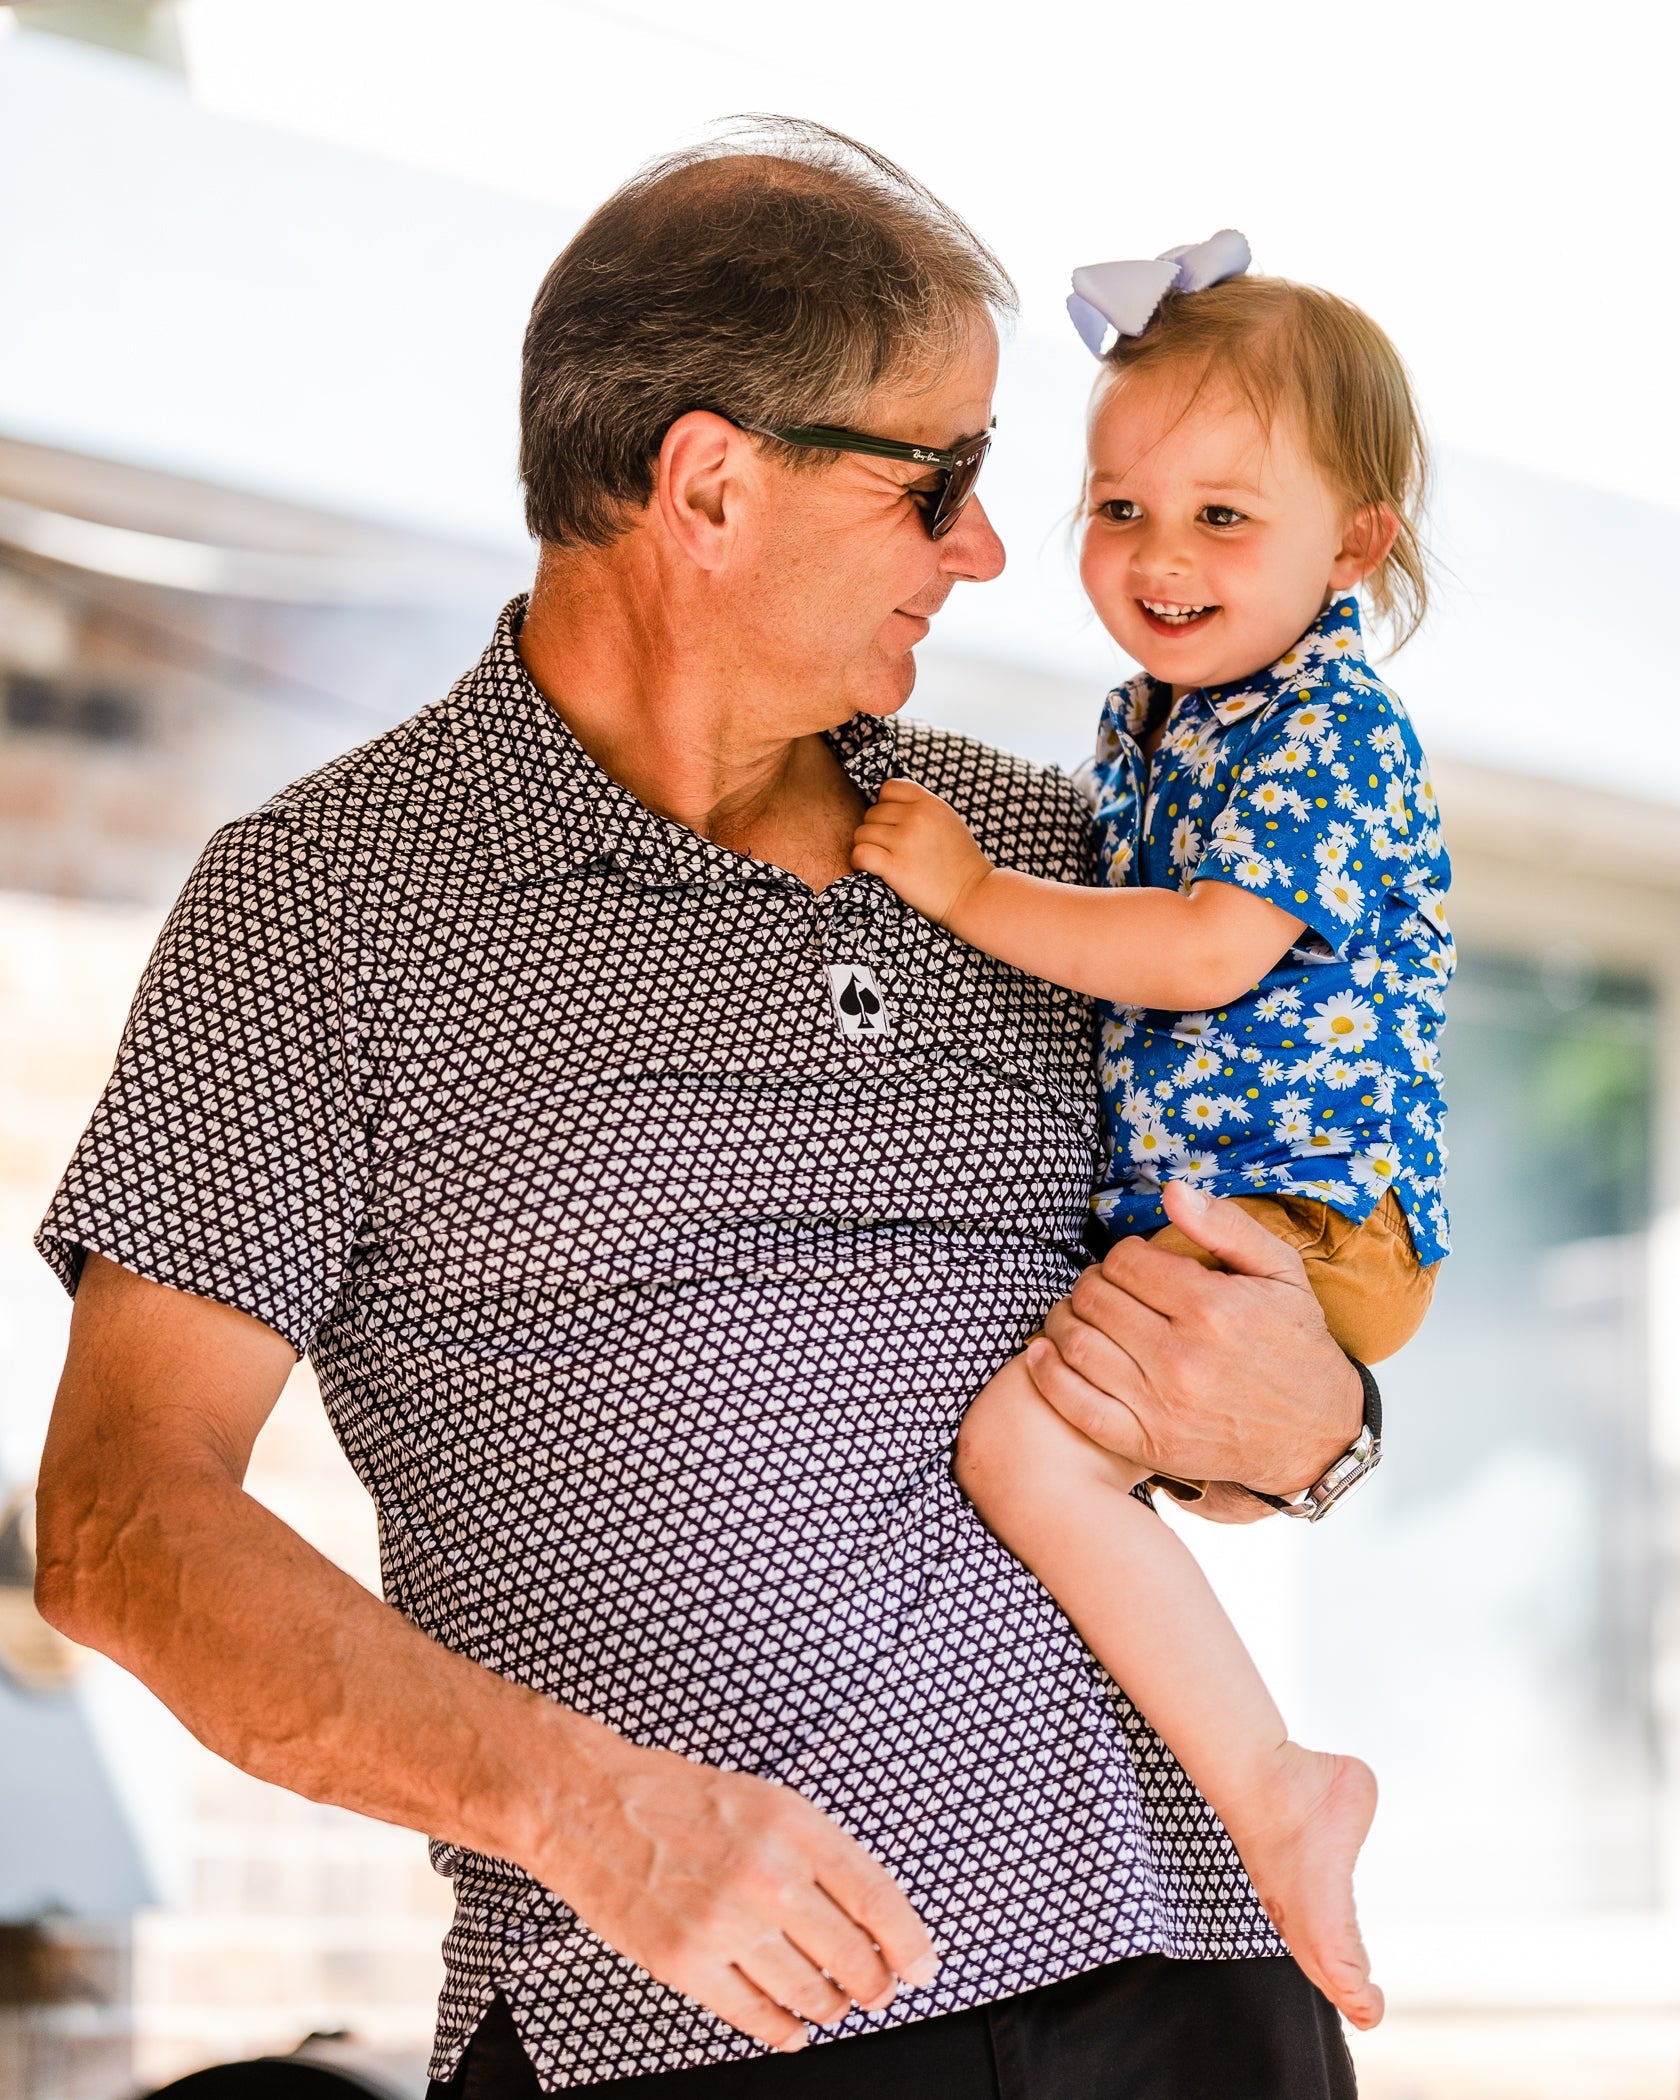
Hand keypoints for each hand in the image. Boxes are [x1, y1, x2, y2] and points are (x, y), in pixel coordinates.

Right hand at [534, 1717, 938, 2052]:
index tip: (924, 1967)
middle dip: (875, 1985)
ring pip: (810, 1993)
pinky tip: (792, 2026)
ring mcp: (727, 1924)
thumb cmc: (679, 1799)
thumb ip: (818, 1853)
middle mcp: (768, 1875)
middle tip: (878, 1990)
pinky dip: (784, 2029)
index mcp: (794, 1825)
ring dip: (832, 2007)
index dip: (910, 1943)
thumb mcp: (765, 1802)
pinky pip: (755, 2017)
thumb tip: (869, 1914)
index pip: (878, 1899)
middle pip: (853, 1957)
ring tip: (834, 2003)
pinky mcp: (686, 1963)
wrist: (590, 1807)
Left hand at [851, 779, 993, 930]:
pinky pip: (860, 853)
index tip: (893, 825)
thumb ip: (922, 809)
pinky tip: (872, 870)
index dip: (884, 806)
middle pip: (872, 813)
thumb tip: (888, 805)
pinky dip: (859, 862)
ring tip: (883, 861)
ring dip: (867, 848)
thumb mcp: (948, 821)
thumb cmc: (961, 863)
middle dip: (876, 832)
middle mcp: (917, 817)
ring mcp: (905, 841)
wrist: (974, 895)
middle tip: (890, 850)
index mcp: (930, 803)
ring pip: (862, 833)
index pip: (889, 788)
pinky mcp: (895, 865)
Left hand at [1025, 1181, 1361, 1501]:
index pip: (1126, 1262)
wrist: (1315, 1432)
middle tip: (1104, 1288)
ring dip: (1063, 1319)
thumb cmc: (1294, 1343)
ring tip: (1076, 1313)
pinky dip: (1047, 1374)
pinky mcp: (1147, 1444)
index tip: (1134, 1265)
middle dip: (1092, 1283)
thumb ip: (1225, 1226)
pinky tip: (1044, 1352)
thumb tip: (1172, 1191)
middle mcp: (1182, 1357)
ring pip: (1077, 1344)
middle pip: (1095, 1299)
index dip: (1122, 1256)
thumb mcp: (1281, 1272)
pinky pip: (1076, 1405)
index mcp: (1212, 1308)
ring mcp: (1161, 1405)